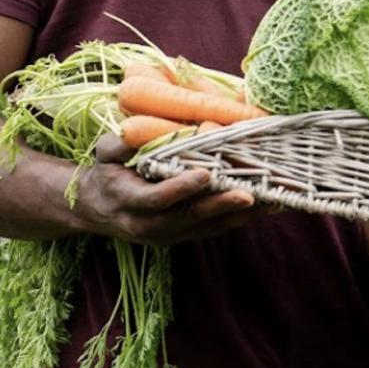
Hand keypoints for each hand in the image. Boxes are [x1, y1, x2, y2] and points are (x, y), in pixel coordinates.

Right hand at [73, 133, 262, 247]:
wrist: (97, 209)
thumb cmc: (106, 172)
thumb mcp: (104, 153)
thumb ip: (120, 144)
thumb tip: (136, 129)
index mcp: (128, 202)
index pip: (157, 198)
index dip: (181, 187)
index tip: (205, 173)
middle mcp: (148, 225)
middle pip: (188, 217)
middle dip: (221, 206)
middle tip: (250, 194)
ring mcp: (168, 235)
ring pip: (207, 226)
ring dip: (240, 214)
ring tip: (271, 200)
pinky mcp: (183, 237)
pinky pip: (214, 229)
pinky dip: (240, 218)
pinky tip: (266, 206)